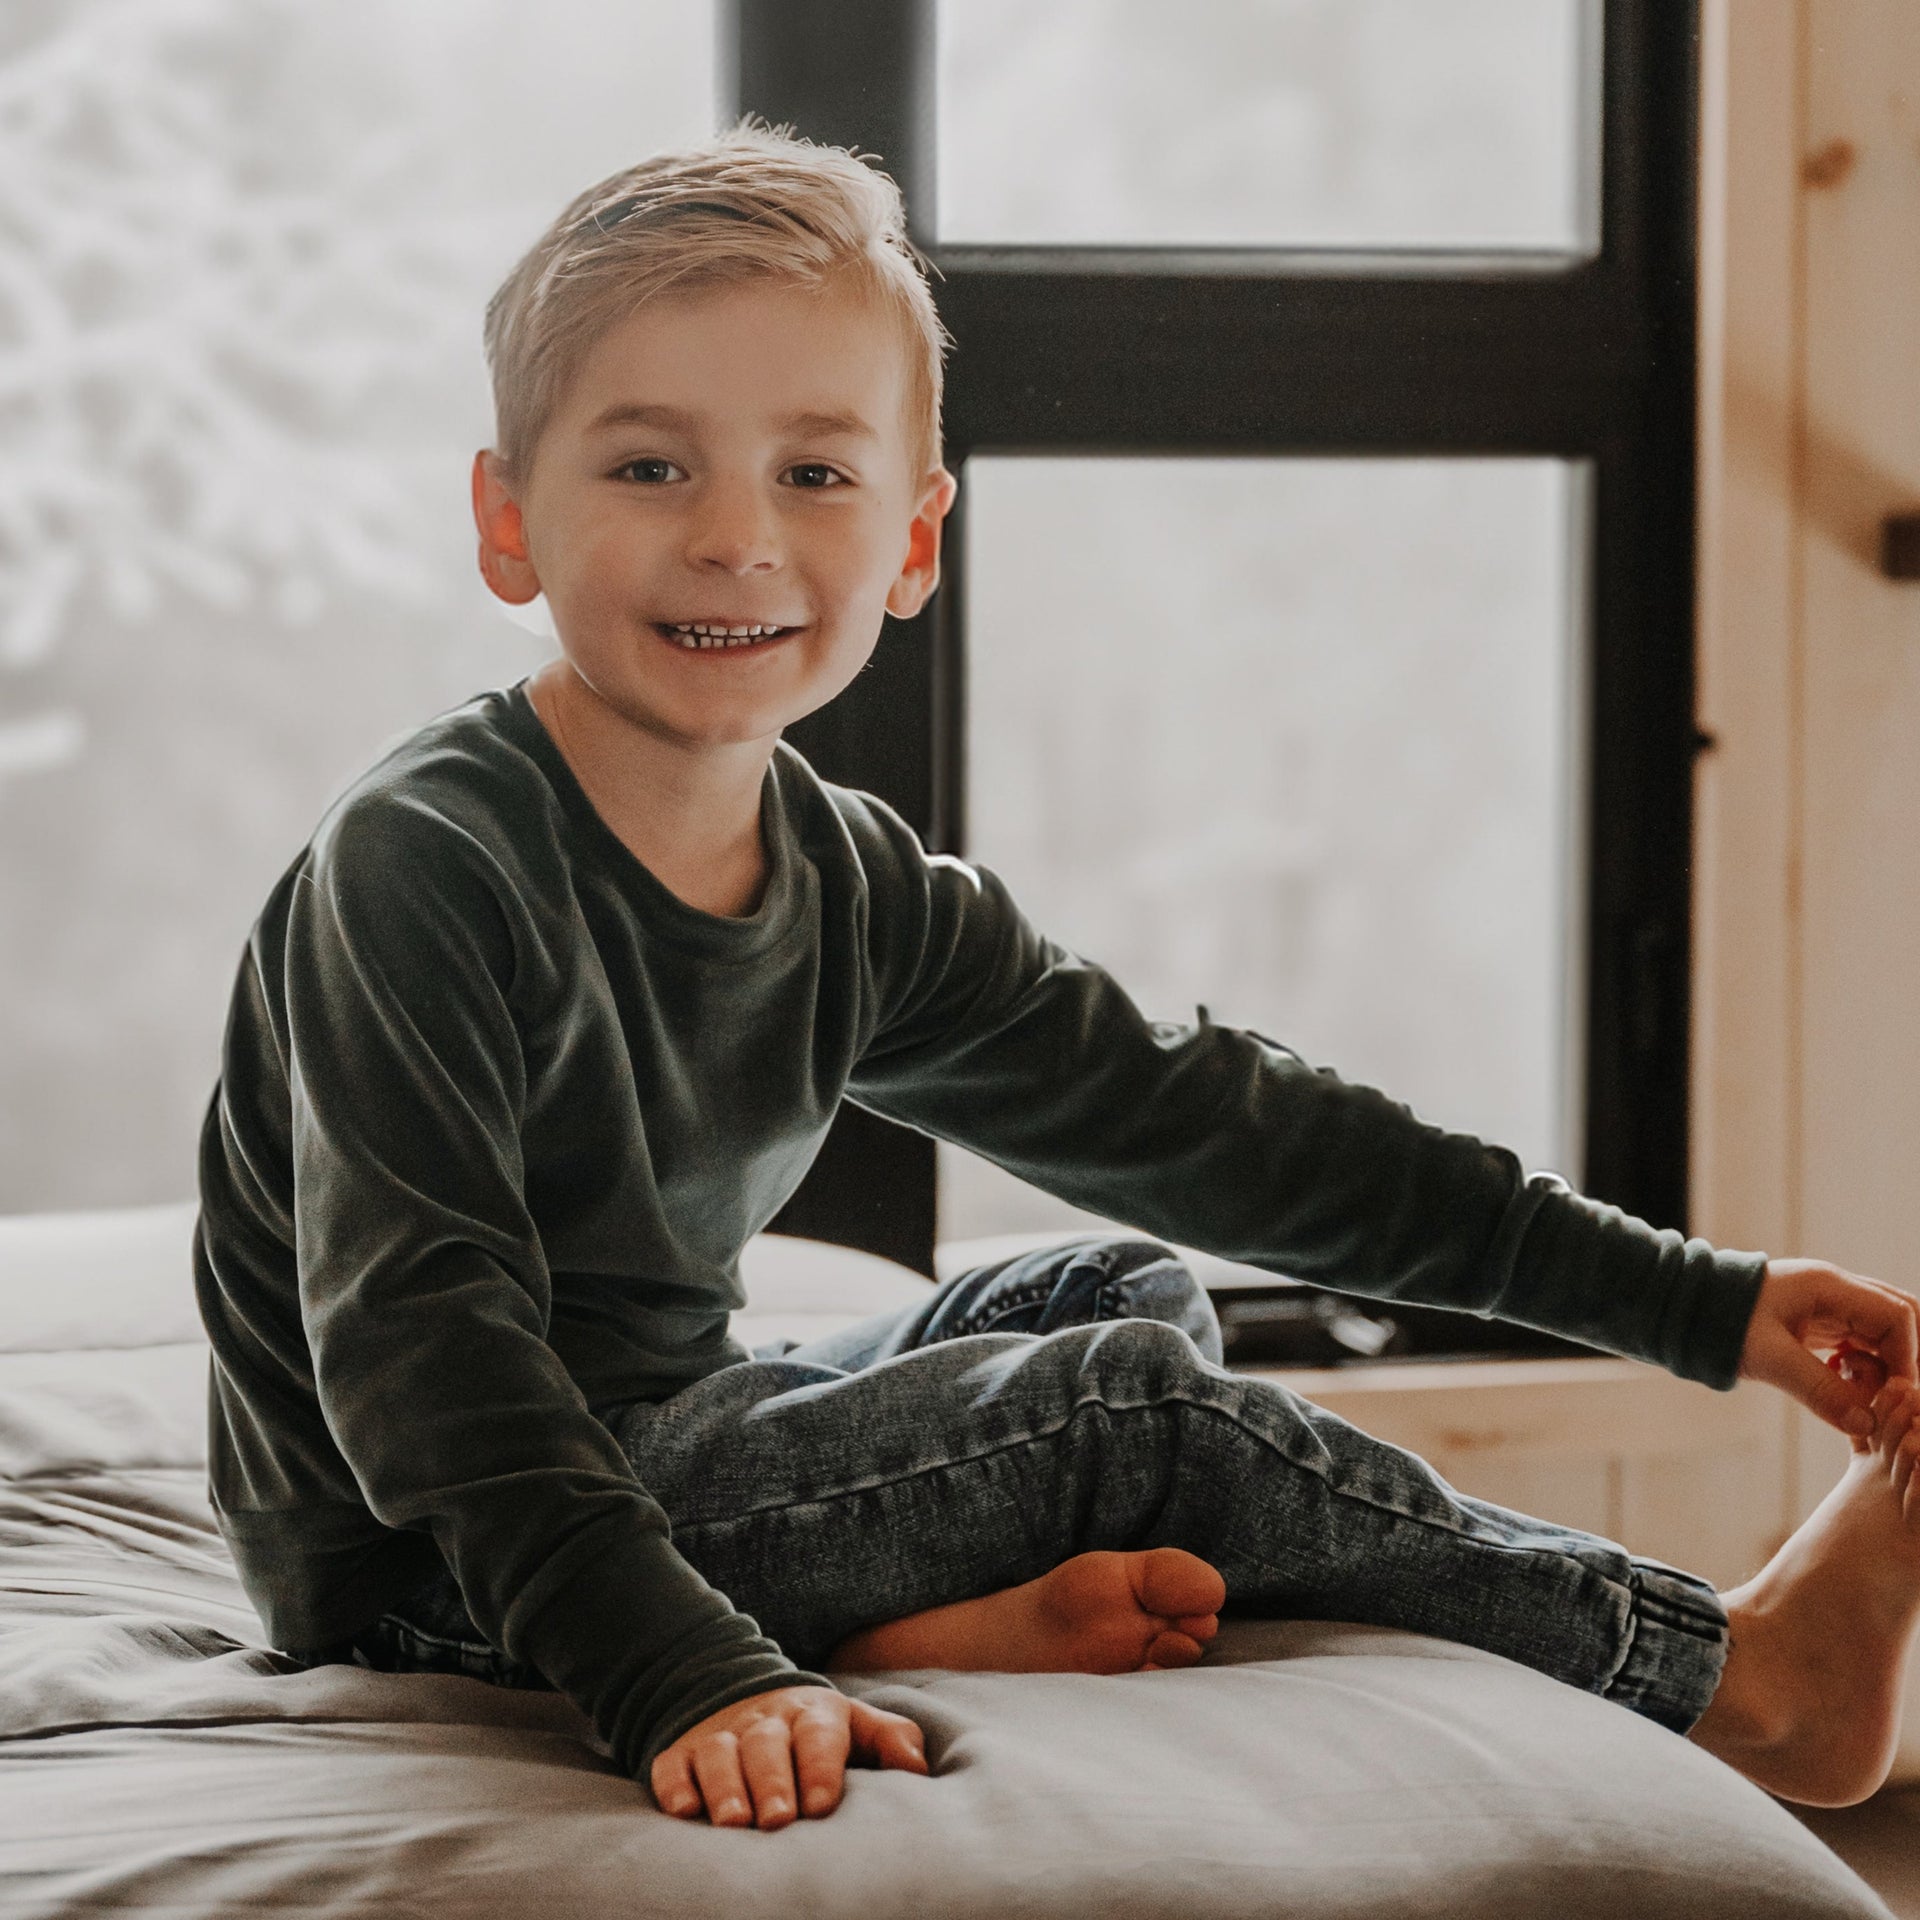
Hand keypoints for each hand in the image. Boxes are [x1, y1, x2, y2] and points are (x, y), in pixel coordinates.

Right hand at [649, 1685, 927, 1830]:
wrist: (750, 1697)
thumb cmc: (817, 1732)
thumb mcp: (856, 1727)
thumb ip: (891, 1741)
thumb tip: (919, 1770)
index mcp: (813, 1714)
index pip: (818, 1733)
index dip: (819, 1766)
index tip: (822, 1805)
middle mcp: (765, 1721)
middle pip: (766, 1743)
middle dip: (771, 1781)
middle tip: (777, 1820)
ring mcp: (721, 1734)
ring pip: (720, 1753)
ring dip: (725, 1786)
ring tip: (735, 1823)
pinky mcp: (682, 1751)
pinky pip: (673, 1764)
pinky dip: (676, 1785)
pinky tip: (684, 1810)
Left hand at [1739, 1258, 1917, 1438]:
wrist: (1685, 1307)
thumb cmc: (1721, 1322)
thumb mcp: (1768, 1358)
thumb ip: (1818, 1389)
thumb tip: (1866, 1423)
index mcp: (1828, 1286)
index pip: (1897, 1315)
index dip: (1907, 1357)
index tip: (1894, 1394)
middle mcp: (1835, 1289)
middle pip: (1899, 1317)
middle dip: (1904, 1358)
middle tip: (1891, 1396)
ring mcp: (1827, 1304)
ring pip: (1881, 1331)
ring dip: (1884, 1364)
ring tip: (1865, 1394)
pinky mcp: (1817, 1321)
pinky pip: (1859, 1341)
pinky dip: (1864, 1365)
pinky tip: (1844, 1385)